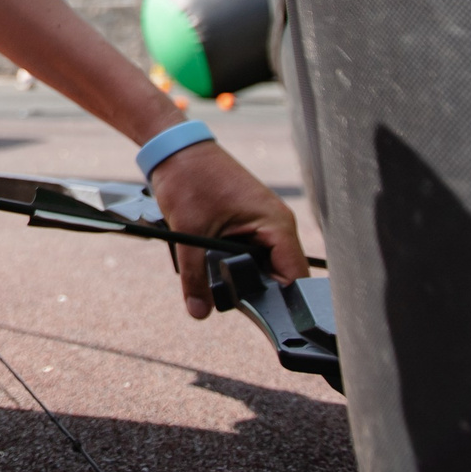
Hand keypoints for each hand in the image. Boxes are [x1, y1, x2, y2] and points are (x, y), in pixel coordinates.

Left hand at [145, 141, 306, 319]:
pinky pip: (255, 252)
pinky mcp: (252, 221)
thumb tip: (199, 312)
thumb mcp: (189, 230)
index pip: (295, 277)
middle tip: (236, 306)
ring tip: (227, 288)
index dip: (283, 304)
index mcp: (277, 224)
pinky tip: (222, 269)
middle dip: (261, 293)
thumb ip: (195, 275)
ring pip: (267, 265)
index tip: (266, 323)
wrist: (175, 148)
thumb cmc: (188, 178)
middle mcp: (278, 224)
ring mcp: (266, 222)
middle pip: (282, 275)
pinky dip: (241, 263)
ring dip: (249, 278)